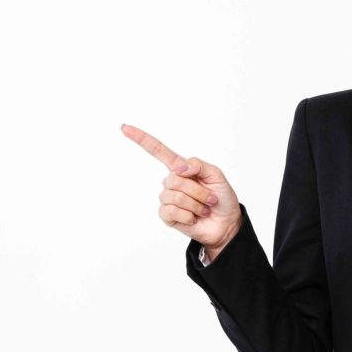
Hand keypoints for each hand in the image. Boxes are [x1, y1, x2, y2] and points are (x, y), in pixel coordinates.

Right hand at [121, 123, 241, 251]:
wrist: (226, 223)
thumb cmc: (221, 198)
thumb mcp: (216, 175)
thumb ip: (198, 165)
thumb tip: (178, 169)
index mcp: (181, 168)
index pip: (159, 151)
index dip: (142, 139)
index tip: (125, 128)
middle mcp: (172, 182)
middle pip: (175, 179)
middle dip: (198, 191)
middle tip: (210, 199)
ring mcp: (168, 199)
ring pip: (176, 197)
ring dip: (196, 205)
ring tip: (204, 209)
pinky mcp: (167, 215)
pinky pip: (172, 211)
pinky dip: (189, 216)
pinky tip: (194, 218)